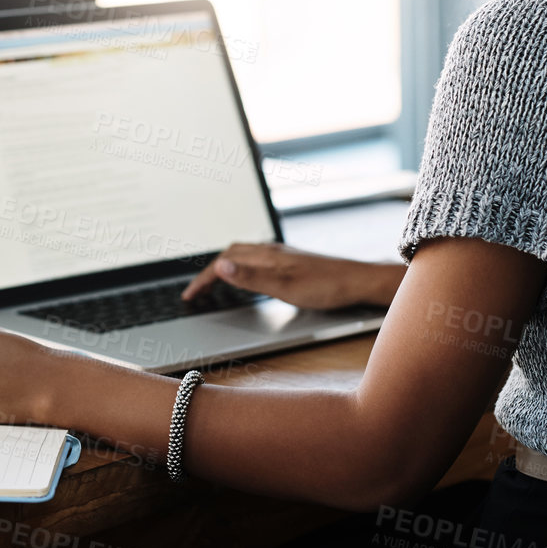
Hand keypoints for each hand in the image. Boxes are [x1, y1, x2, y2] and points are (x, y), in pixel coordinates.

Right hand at [180, 242, 402, 309]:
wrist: (357, 281)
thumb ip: (251, 277)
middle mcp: (271, 251)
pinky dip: (241, 267)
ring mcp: (282, 255)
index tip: (189, 296)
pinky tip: (249, 278)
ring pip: (243, 255)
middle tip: (197, 290)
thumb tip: (219, 266)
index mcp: (266, 255)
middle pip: (230, 255)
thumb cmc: (325, 287)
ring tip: (215, 283)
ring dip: (225, 267)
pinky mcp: (291, 261)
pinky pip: (256, 259)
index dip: (203, 280)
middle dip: (209, 271)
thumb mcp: (284, 287)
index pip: (224, 263)